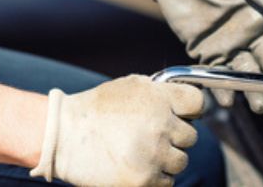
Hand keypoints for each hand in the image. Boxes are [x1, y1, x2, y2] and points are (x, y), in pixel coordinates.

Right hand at [29, 75, 203, 186]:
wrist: (65, 136)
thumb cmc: (96, 110)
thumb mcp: (130, 86)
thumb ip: (160, 91)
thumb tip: (183, 102)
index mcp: (158, 99)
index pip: (197, 102)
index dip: (190, 109)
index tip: (182, 114)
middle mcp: (160, 126)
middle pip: (190, 136)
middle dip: (174, 137)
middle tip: (151, 136)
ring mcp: (153, 155)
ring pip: (180, 162)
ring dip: (165, 159)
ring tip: (140, 152)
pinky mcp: (144, 180)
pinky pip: (166, 182)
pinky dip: (155, 177)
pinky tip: (136, 166)